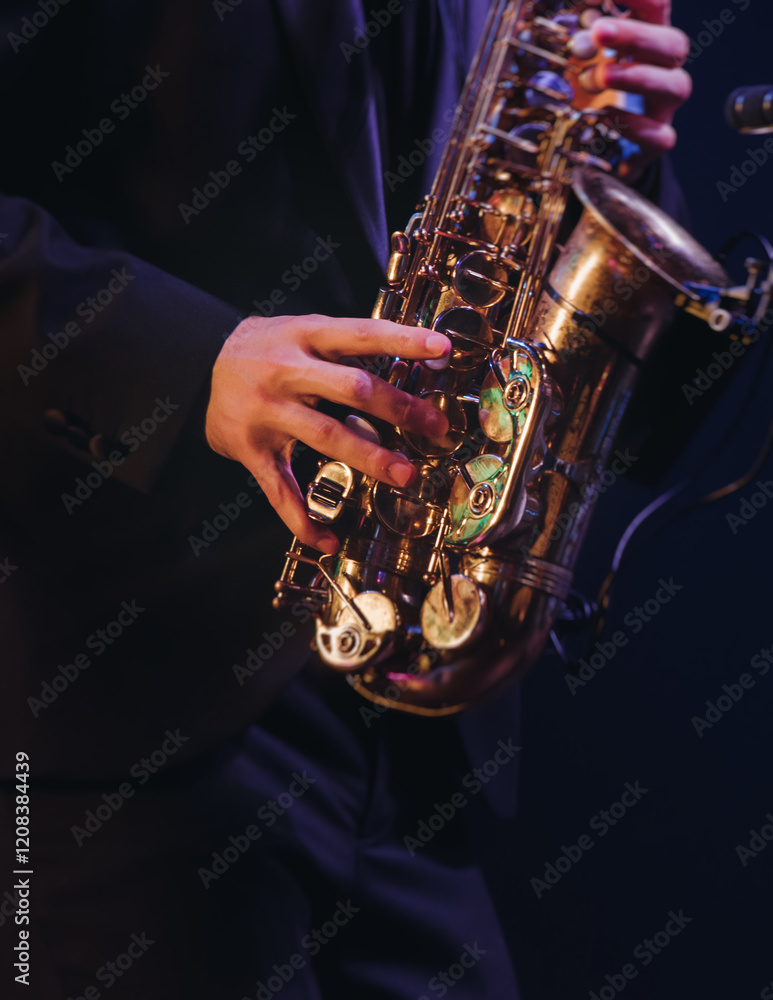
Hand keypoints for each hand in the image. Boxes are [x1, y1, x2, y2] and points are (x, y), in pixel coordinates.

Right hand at [205, 314, 450, 553]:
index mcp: (305, 335)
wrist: (201, 366)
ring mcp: (268, 411)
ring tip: (406, 474)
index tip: (442, 349)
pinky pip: (280, 490)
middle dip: (400, 408)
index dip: (402, 339)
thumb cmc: (268, 348)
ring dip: (371, 457)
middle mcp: (286, 371)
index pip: (361, 334)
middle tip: (437, 427)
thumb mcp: (303, 330)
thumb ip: (346, 345)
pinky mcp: (252, 448)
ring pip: (327, 436)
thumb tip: (414, 359)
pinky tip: (328, 540)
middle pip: (352, 388)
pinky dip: (303, 519)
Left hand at [590, 0, 691, 182]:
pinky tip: (604, 117)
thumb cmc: (586, 91)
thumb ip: (574, 35)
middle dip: (636, 35)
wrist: (596, 149)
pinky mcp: (653, 144)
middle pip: (673, 44)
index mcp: (648, 36)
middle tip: (600, 32)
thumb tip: (558, 12)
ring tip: (601, 77)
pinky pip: (660, 136)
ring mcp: (661, 108)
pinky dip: (634, 127)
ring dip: (637, 77)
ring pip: (675, 86)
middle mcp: (662, 69)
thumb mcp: (576, 56)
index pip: (656, 4)